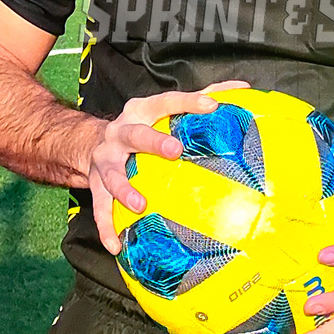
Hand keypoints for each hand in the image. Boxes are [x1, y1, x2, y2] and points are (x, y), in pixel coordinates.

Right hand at [89, 81, 248, 253]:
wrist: (90, 144)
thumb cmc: (142, 125)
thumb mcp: (165, 109)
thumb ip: (203, 97)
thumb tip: (242, 87)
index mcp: (142, 111)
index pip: (167, 102)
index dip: (189, 103)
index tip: (212, 106)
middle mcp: (120, 132)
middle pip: (135, 135)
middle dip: (153, 142)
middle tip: (174, 150)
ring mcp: (105, 160)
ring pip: (112, 175)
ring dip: (124, 190)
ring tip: (140, 205)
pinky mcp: (95, 185)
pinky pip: (100, 207)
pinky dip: (106, 227)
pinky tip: (116, 245)